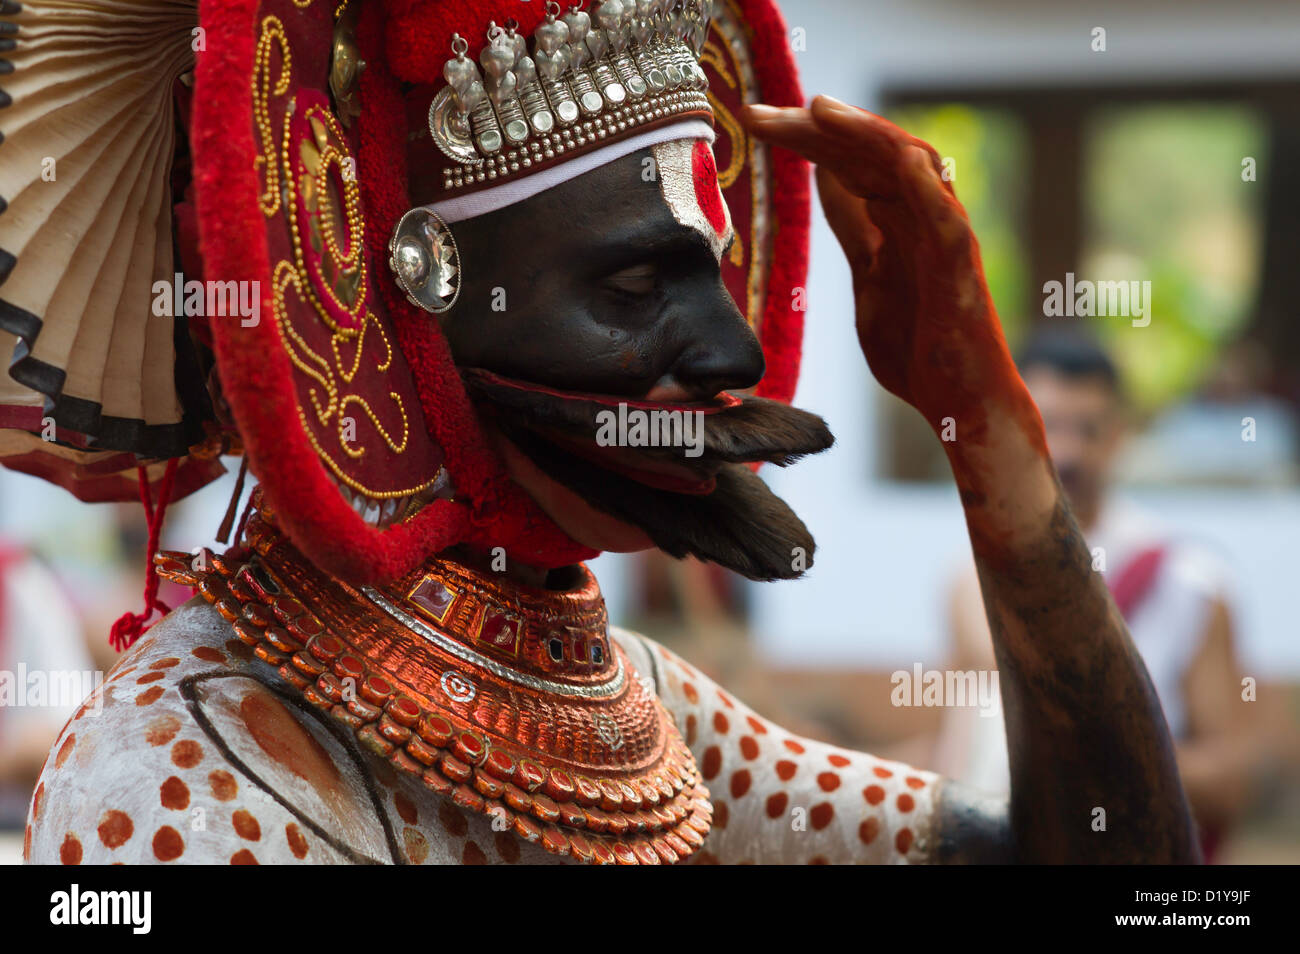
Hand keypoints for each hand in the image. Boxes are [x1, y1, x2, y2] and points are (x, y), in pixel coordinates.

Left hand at [743, 96, 1030, 435]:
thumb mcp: (868, 277)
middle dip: (812, 129)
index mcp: (892, 219)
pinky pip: (949, 221)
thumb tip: (826, 175)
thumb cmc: (918, 347)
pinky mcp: (960, 272)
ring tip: (820, 109)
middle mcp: (919, 216)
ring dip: (865, 135)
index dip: (801, 137)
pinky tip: (903, 160)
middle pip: (866, 154)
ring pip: (909, 167)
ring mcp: (941, 239)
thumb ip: (853, 228)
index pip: (844, 161)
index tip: (750, 120)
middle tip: (756, 114)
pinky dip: (929, 187)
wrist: (960, 403)